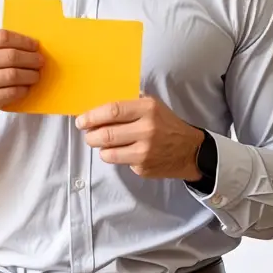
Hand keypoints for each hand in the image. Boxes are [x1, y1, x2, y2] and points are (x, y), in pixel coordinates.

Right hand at [0, 30, 41, 159]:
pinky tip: (25, 88)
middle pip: (10, 55)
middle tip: (39, 61)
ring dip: (30, 74)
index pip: (1, 37)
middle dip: (30, 58)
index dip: (23, 40)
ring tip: (35, 75)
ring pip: (12, 74)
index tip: (34, 45)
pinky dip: (23, 89)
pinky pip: (11, 92)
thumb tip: (28, 45)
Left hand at [77, 95, 203, 180]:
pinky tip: (124, 152)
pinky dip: (116, 157)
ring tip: (103, 144)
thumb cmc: (166, 125)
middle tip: (88, 134)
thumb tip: (99, 108)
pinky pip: (120, 162)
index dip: (92, 116)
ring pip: (108, 153)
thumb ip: (130, 104)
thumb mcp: (153, 106)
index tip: (82, 121)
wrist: (190, 151)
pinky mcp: (143, 168)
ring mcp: (145, 152)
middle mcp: (147, 130)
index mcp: (148, 109)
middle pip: (106, 134)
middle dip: (91, 136)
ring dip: (101, 148)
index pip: (113, 110)